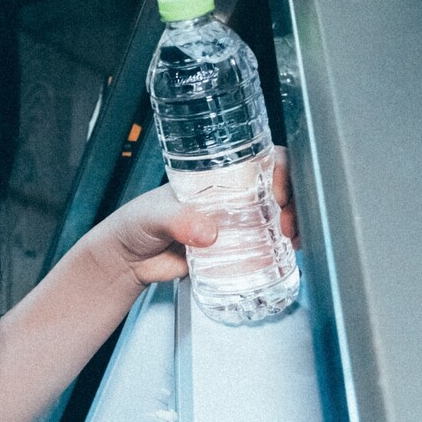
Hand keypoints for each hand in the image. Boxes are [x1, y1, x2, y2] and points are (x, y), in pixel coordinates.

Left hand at [94, 147, 298, 287]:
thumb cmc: (135, 224)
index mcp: (216, 177)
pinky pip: (265, 246)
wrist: (128, 261)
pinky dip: (281, 248)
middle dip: (294, 202)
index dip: (280, 171)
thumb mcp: (154, 215)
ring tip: (289, 239)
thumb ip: (179, 221)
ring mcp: (234, 223)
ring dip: (292, 225)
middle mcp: (231, 196)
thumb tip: (208, 232)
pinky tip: (286, 252)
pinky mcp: (233, 250)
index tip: (280, 193)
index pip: (259, 161)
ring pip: (277, 217)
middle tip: (286, 223)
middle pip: (277, 189)